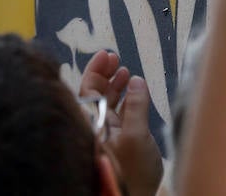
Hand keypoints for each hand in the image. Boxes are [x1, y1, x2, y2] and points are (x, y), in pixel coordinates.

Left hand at [79, 51, 163, 195]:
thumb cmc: (132, 172)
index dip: (96, 70)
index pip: (88, 90)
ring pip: (107, 103)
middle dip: (105, 74)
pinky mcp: (120, 142)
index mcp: (94, 124)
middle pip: (95, 94)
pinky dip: (124, 100)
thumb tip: (135, 80)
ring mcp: (108, 134)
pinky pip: (118, 114)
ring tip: (125, 71)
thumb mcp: (137, 136)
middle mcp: (97, 127)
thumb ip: (136, 106)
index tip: (106, 54)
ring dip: (115, 86)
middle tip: (115, 58)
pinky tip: (133, 91)